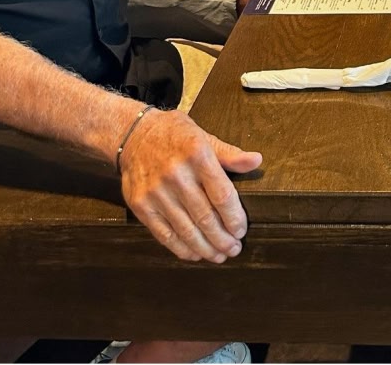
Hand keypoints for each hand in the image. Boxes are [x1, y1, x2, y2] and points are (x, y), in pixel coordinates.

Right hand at [119, 108, 261, 263]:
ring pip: (186, 230)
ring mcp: (156, 192)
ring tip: (219, 255)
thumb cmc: (175, 135)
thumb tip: (256, 160)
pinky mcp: (141, 205)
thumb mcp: (204, 136)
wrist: (134, 134)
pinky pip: (165, 234)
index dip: (234, 218)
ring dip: (206, 248)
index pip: (222, 195)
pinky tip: (195, 254)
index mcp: (197, 154)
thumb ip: (229, 154)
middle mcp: (176, 175)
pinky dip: (182, 248)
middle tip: (234, 249)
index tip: (241, 230)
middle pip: (205, 217)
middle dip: (223, 239)